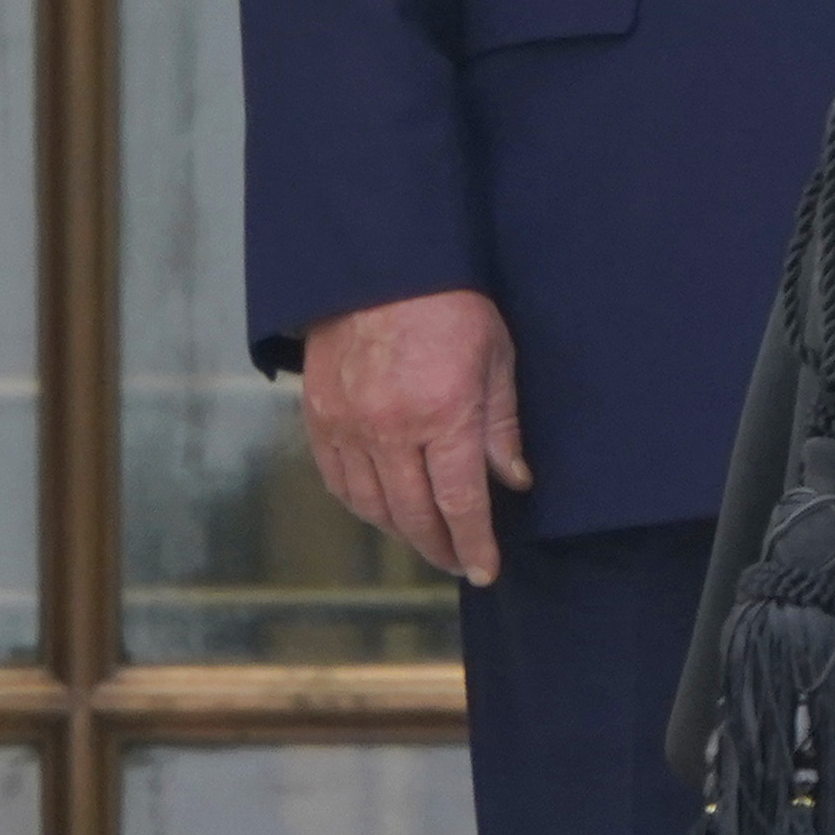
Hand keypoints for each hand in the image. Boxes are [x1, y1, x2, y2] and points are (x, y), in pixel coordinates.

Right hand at [304, 289, 527, 587]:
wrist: (381, 264)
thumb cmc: (452, 305)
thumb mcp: (496, 357)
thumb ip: (502, 426)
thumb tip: (514, 481)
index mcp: (443, 414)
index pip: (459, 501)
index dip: (473, 543)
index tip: (485, 571)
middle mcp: (391, 430)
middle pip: (413, 514)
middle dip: (439, 546)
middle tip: (458, 562)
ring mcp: (349, 426)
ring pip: (371, 505)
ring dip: (400, 531)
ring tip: (426, 539)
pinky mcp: (319, 418)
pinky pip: (338, 480)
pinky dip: (361, 505)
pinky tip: (382, 509)